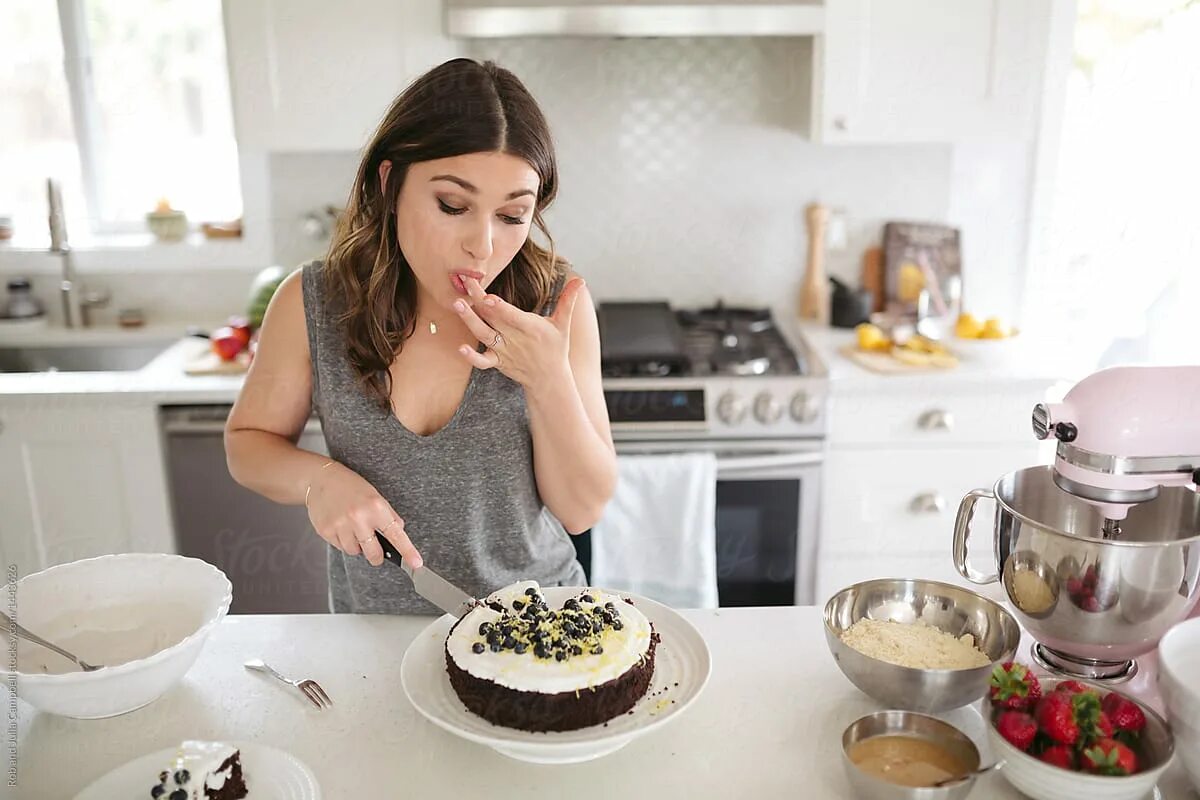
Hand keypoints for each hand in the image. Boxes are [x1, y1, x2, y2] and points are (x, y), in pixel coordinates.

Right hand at [305, 461, 421, 567]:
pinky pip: (340, 547)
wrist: (320, 479)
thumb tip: (399, 533)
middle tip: (376, 552)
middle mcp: (358, 518)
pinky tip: (340, 526)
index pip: (395, 534)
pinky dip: (343, 541)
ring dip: (357, 546)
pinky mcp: (326, 531)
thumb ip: (388, 516)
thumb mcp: (375, 496)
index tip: (416, 563)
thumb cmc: (350, 486)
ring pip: (354, 552)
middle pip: (374, 553)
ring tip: (352, 529)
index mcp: (375, 507)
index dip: (407, 551)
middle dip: (376, 556)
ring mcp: (341, 525)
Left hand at [452, 275, 585, 387]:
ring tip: (457, 304)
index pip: (511, 315)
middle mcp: (515, 339)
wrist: (549, 379)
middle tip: (465, 281)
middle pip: (493, 317)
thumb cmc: (556, 348)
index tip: (486, 294)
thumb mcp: (563, 324)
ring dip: (469, 320)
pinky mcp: (497, 361)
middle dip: (477, 299)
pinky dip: (472, 357)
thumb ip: (568, 300)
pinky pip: (482, 361)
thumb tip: (580, 280)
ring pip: (483, 334)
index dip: (498, 305)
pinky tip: (460, 348)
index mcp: (530, 328)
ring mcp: (504, 351)